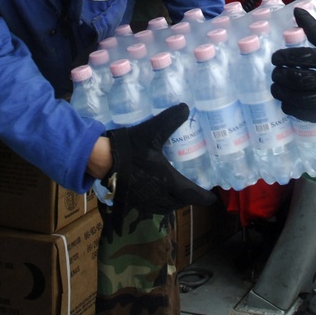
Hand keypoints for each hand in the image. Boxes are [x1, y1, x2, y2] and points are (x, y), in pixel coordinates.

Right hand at [103, 104, 215, 229]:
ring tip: (178, 192)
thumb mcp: (151, 132)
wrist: (103, 160)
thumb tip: (185, 107)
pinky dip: (161, 203)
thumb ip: (169, 120)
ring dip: (175, 201)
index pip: (192, 194)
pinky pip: (153, 207)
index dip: (204, 197)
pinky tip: (157, 192)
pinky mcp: (134, 201)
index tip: (212, 197)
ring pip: (167, 207)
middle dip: (189, 197)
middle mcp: (159, 195)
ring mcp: (146, 201)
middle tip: (194, 189)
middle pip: (180, 202)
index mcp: (168, 181)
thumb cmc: (130, 148)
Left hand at [271, 8, 315, 122]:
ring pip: (304, 99)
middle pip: (303, 80)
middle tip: (275, 73)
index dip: (287, 57)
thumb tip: (297, 11)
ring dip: (284, 94)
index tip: (276, 57)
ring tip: (275, 88)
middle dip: (283, 77)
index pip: (306, 58)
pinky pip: (308, 114)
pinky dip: (293, 108)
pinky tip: (285, 101)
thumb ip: (314, 28)